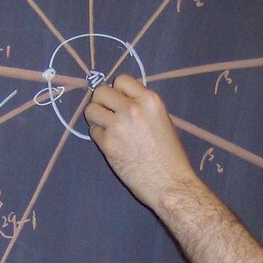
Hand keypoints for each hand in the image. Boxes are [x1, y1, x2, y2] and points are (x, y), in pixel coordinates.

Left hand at [85, 74, 198, 211]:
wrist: (169, 183)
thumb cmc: (171, 156)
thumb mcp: (163, 121)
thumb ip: (144, 108)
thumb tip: (123, 100)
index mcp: (150, 100)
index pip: (121, 80)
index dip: (118, 91)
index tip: (120, 102)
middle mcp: (133, 108)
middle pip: (100, 91)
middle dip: (102, 102)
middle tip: (109, 115)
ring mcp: (118, 125)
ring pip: (91, 110)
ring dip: (96, 118)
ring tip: (107, 129)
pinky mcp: (107, 143)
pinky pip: (93, 131)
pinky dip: (99, 136)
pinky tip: (112, 144)